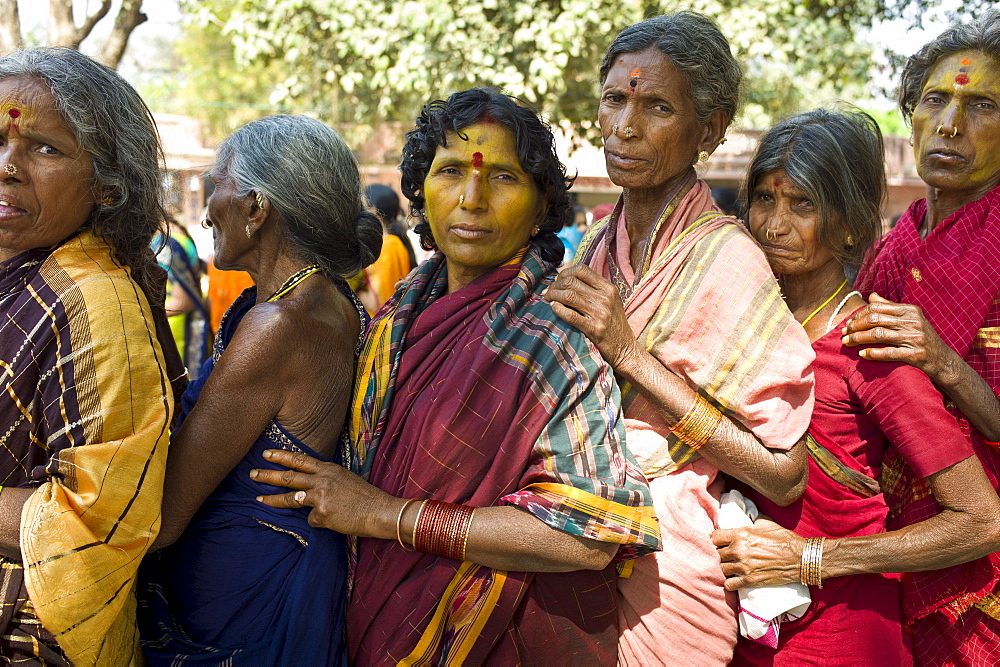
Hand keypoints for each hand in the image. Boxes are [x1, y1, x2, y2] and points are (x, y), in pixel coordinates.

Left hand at [251, 449, 398, 538]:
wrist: (379, 511)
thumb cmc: (364, 496)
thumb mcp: (345, 478)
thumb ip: (326, 478)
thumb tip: (308, 486)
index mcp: (328, 469)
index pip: (300, 459)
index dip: (282, 456)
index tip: (266, 454)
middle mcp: (322, 480)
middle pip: (289, 476)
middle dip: (268, 475)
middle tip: (252, 473)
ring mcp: (321, 496)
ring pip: (291, 498)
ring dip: (272, 499)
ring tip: (258, 499)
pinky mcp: (322, 514)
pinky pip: (312, 520)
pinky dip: (319, 521)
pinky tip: (334, 521)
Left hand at [545, 264, 639, 370]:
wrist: (625, 348)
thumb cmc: (614, 323)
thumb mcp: (610, 301)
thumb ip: (593, 288)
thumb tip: (565, 275)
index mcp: (609, 288)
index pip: (582, 270)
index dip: (565, 273)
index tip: (557, 280)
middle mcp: (605, 298)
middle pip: (572, 282)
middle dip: (555, 285)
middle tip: (548, 292)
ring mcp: (600, 314)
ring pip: (569, 296)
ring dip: (553, 296)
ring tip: (547, 299)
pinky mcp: (594, 330)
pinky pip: (570, 315)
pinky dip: (558, 310)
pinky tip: (554, 308)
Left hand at [711, 518, 804, 590]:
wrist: (800, 558)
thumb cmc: (784, 539)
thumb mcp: (766, 524)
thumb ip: (752, 521)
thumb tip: (747, 519)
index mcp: (741, 534)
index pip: (715, 537)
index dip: (716, 539)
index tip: (720, 542)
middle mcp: (738, 550)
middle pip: (717, 554)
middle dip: (721, 554)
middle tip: (727, 555)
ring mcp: (743, 566)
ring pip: (722, 569)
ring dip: (725, 568)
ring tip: (731, 567)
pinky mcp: (749, 580)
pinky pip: (730, 584)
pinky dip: (730, 583)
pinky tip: (734, 580)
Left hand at [841, 293, 957, 382]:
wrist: (944, 360)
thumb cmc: (921, 338)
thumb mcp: (909, 319)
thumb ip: (890, 308)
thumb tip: (871, 296)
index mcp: (910, 310)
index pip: (877, 307)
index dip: (859, 315)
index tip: (848, 323)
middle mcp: (913, 322)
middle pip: (875, 320)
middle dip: (855, 326)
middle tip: (843, 334)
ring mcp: (915, 338)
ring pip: (878, 335)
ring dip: (858, 339)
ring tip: (846, 343)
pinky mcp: (916, 355)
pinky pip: (889, 353)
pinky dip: (872, 353)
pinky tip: (862, 354)